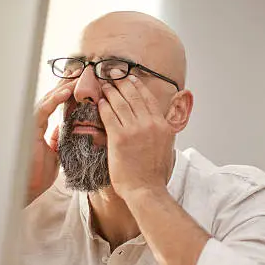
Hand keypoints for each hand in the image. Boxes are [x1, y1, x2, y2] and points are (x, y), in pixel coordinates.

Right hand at [25, 79, 77, 205]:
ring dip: (63, 86)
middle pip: (52, 96)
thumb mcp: (55, 152)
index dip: (69, 91)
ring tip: (78, 76)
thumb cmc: (39, 173)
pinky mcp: (29, 129)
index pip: (56, 103)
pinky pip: (43, 110)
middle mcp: (35, 121)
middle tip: (83, 70)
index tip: (84, 81)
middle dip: (67, 82)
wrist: (28, 188)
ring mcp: (31, 123)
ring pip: (48, 98)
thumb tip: (63, 126)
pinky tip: (67, 91)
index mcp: (42, 126)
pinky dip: (55, 99)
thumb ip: (57, 138)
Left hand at [97, 76, 173, 199]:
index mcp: (162, 126)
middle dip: (121, 82)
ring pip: (120, 103)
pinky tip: (99, 102)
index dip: (137, 86)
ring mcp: (135, 130)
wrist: (147, 190)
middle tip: (112, 74)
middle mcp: (150, 124)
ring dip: (110, 91)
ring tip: (103, 84)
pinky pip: (109, 116)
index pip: (148, 99)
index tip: (130, 78)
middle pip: (134, 96)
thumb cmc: (154, 174)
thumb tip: (157, 123)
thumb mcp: (166, 147)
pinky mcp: (120, 138)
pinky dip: (103, 106)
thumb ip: (161, 131)